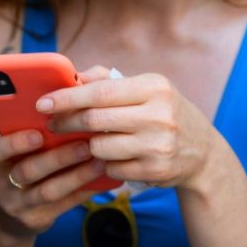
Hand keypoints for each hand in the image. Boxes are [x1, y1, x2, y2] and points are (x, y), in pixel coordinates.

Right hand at [0, 129, 102, 237]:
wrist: (10, 212)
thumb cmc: (21, 165)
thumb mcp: (17, 150)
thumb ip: (35, 130)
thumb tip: (70, 103)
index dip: (16, 143)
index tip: (39, 134)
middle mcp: (1, 184)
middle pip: (28, 170)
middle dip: (59, 157)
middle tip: (85, 145)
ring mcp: (17, 205)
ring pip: (48, 191)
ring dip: (77, 176)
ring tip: (99, 162)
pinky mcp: (36, 220)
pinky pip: (64, 205)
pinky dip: (84, 190)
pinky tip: (102, 179)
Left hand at [38, 72, 218, 189]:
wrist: (203, 151)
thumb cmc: (166, 113)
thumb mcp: (147, 89)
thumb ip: (109, 81)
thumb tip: (73, 77)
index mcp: (155, 86)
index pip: (100, 91)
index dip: (67, 97)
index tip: (42, 102)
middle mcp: (159, 114)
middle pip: (95, 119)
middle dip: (67, 122)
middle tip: (53, 124)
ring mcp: (158, 144)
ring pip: (100, 147)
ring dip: (90, 146)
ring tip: (95, 141)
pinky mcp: (156, 170)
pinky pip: (111, 169)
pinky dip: (107, 164)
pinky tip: (116, 158)